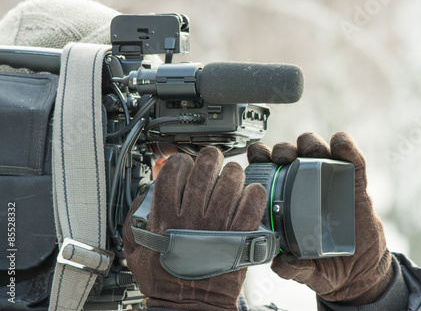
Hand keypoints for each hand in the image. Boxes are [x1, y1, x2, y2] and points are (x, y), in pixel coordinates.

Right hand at [123, 147, 266, 309]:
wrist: (189, 305)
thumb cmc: (164, 280)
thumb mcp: (134, 248)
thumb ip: (135, 216)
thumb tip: (146, 193)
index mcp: (165, 216)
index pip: (175, 170)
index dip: (181, 162)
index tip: (184, 166)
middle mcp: (192, 216)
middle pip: (206, 167)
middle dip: (209, 158)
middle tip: (211, 162)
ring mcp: (218, 224)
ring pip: (232, 178)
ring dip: (232, 172)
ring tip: (231, 178)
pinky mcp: (240, 234)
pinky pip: (253, 201)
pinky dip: (253, 192)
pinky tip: (248, 194)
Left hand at [247, 132, 393, 304]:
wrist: (360, 275)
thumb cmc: (325, 268)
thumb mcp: (306, 271)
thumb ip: (293, 268)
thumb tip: (280, 263)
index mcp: (286, 201)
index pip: (268, 171)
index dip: (260, 157)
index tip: (256, 154)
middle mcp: (306, 187)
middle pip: (291, 155)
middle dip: (283, 149)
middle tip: (281, 156)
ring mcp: (331, 183)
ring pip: (318, 152)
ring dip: (310, 144)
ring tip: (309, 150)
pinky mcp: (356, 186)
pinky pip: (353, 162)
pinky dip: (347, 148)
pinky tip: (340, 144)